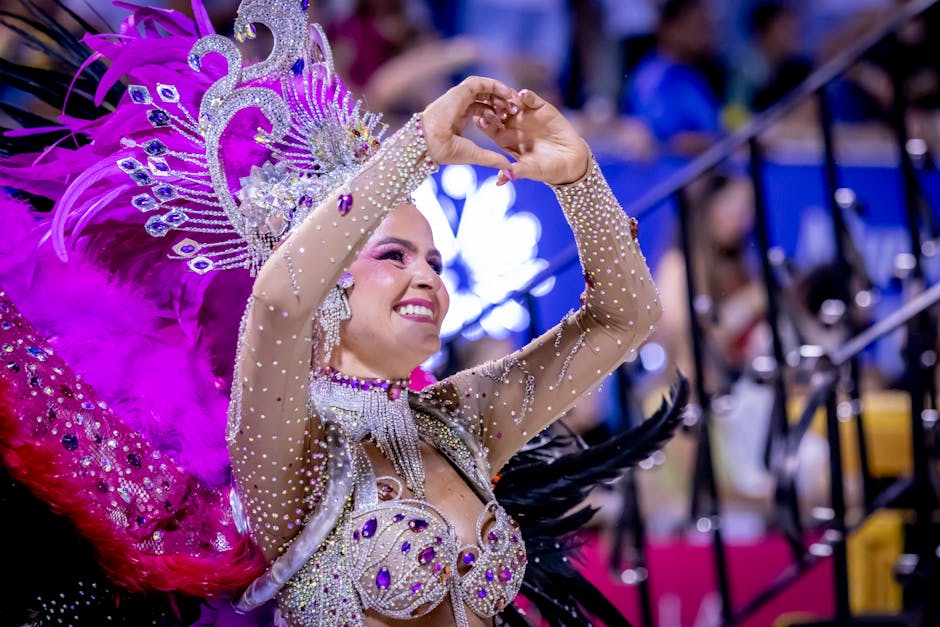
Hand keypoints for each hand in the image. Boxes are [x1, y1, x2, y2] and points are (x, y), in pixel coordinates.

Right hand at [421, 76, 517, 170]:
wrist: (430, 144)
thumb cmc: (445, 151)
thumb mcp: (475, 155)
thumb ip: (492, 159)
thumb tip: (509, 171)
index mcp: (459, 118)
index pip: (482, 109)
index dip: (497, 113)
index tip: (509, 119)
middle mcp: (459, 106)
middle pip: (484, 98)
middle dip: (501, 101)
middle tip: (515, 109)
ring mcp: (458, 98)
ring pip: (483, 88)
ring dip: (499, 92)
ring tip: (513, 100)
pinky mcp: (459, 92)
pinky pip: (480, 83)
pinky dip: (494, 85)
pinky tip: (506, 92)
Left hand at [475, 89, 590, 185]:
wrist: (570, 160)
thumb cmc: (547, 168)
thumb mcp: (531, 170)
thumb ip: (517, 171)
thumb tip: (500, 181)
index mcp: (504, 139)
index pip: (489, 127)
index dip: (485, 123)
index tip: (481, 120)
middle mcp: (512, 125)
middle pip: (497, 110)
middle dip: (493, 106)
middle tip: (492, 105)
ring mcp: (526, 115)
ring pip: (512, 101)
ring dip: (508, 98)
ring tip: (508, 100)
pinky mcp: (540, 108)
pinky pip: (531, 99)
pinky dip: (526, 95)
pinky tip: (523, 95)